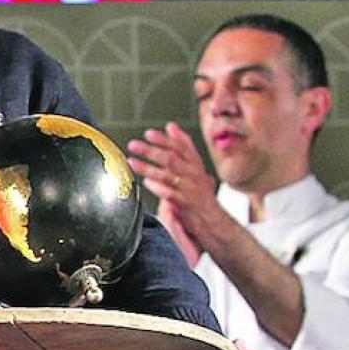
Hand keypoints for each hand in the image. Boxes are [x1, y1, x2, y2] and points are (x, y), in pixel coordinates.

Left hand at [127, 121, 224, 262]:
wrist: (216, 224)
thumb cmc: (200, 195)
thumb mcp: (194, 168)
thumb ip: (183, 147)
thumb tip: (171, 126)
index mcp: (195, 165)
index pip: (181, 148)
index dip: (165, 140)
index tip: (149, 133)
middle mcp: (195, 176)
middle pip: (173, 159)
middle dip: (151, 150)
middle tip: (134, 144)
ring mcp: (191, 191)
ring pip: (169, 176)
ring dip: (148, 168)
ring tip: (132, 162)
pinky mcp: (187, 206)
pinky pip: (172, 195)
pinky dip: (159, 188)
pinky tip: (147, 183)